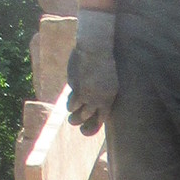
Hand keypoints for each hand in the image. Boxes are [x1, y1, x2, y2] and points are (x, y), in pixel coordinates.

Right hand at [67, 8, 117, 132]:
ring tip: (71, 111)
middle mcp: (99, 100)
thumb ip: (99, 93)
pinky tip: (71, 97)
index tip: (84, 131)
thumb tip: (90, 105)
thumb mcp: (106, 80)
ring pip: (76, 113)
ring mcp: (88, 96)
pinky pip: (72, 103)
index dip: (91, 128)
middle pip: (87, 119)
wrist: (95, 49)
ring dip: (72, 113)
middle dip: (79, 123)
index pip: (100, 120)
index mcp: (109, 98)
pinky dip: (70, 101)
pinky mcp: (78, 90)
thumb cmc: (101, 62)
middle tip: (73, 123)